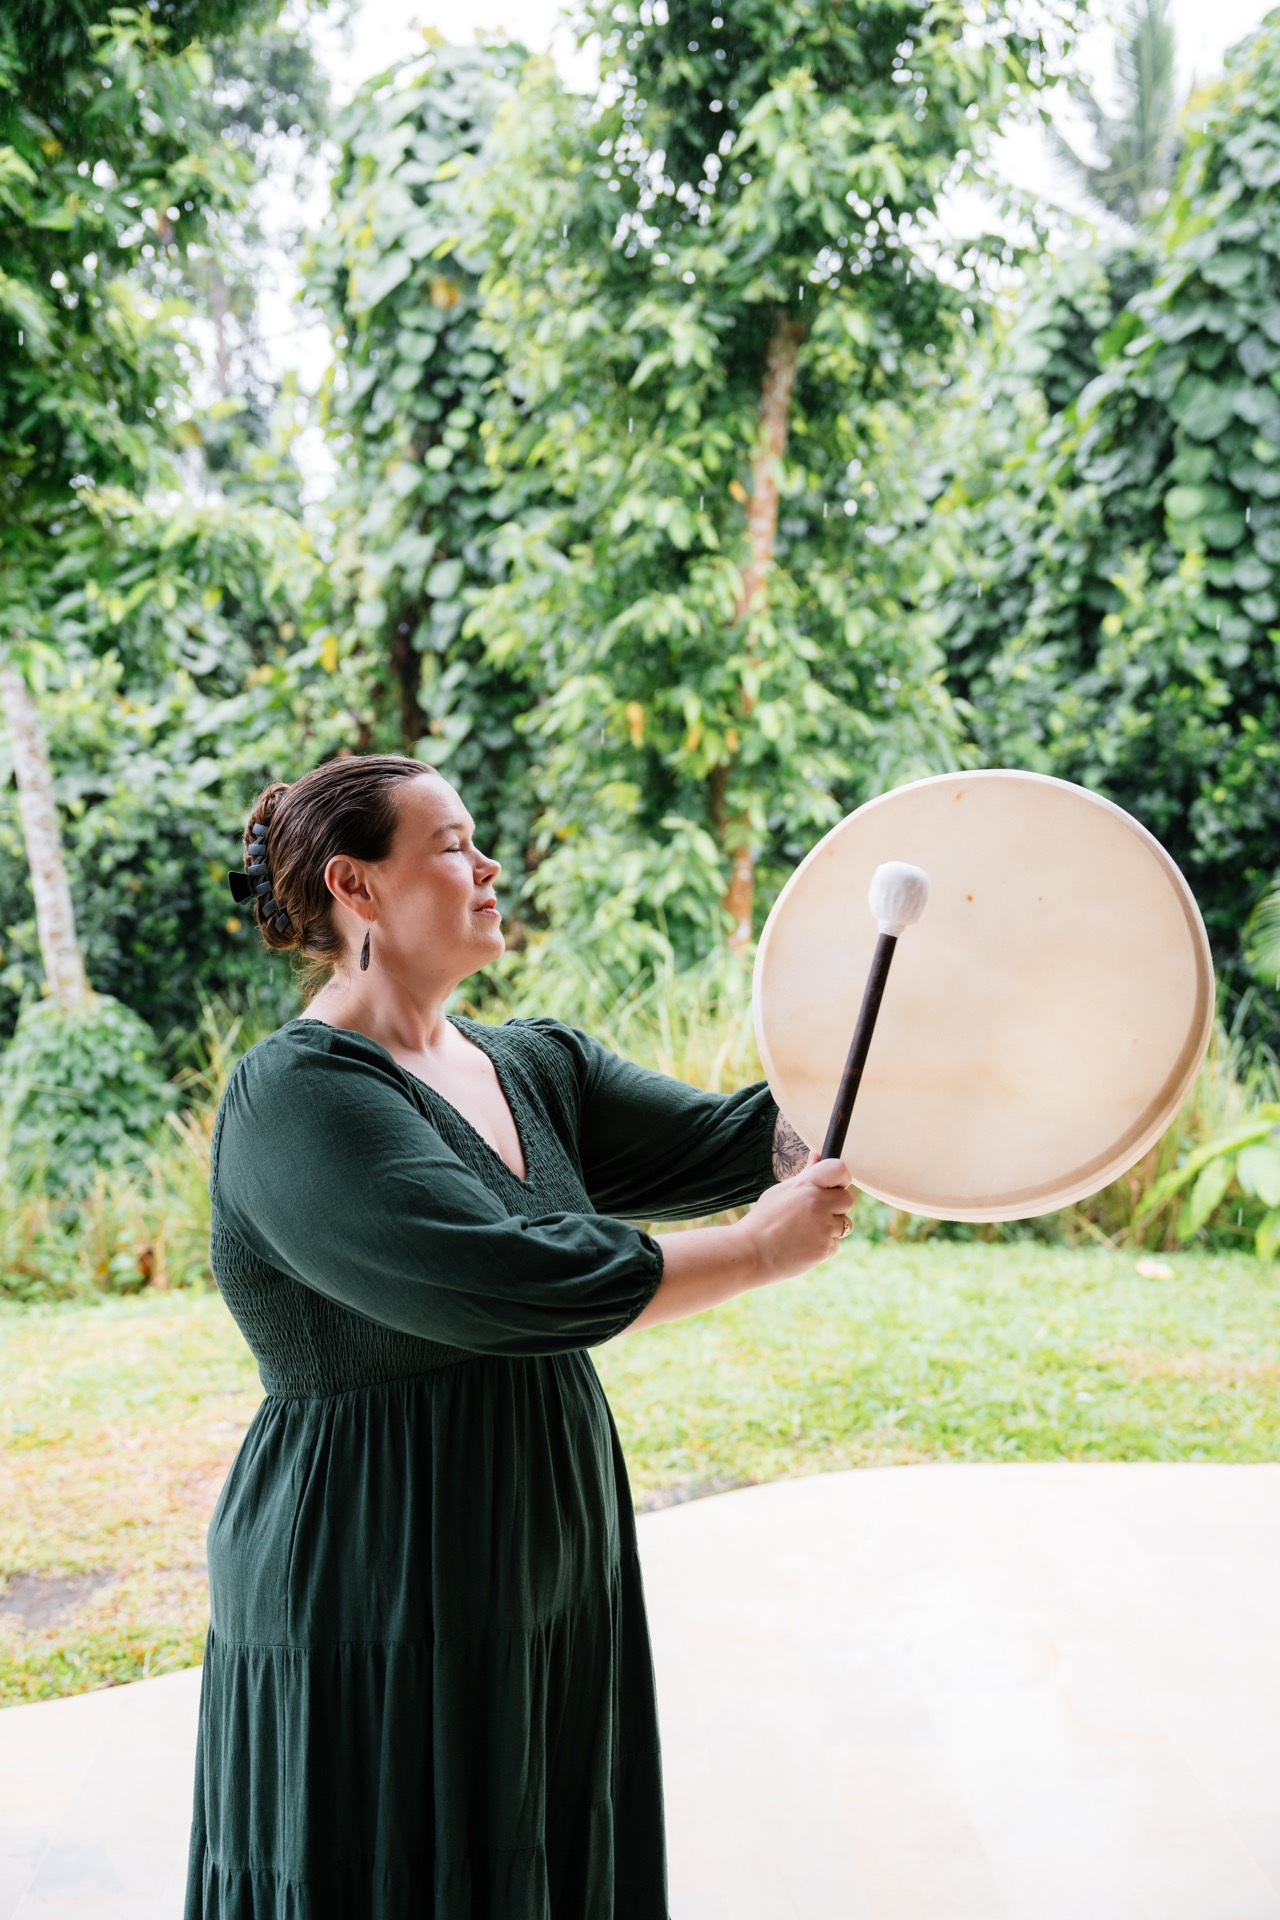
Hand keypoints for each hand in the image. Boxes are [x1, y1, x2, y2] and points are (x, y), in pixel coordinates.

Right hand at [737, 1148, 853, 1283]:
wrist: (751, 1253)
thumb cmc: (764, 1220)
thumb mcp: (780, 1191)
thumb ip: (805, 1175)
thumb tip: (817, 1155)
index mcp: (806, 1184)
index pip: (839, 1169)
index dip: (841, 1178)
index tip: (835, 1186)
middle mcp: (818, 1203)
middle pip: (847, 1199)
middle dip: (836, 1207)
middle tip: (814, 1214)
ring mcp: (824, 1227)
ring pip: (844, 1224)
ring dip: (830, 1228)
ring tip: (804, 1232)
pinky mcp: (826, 1248)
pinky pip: (835, 1243)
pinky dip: (823, 1245)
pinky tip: (803, 1245)